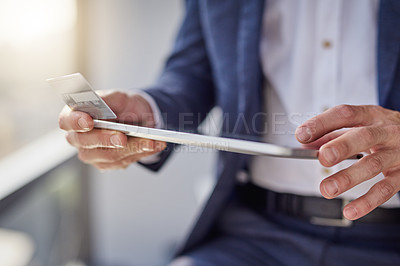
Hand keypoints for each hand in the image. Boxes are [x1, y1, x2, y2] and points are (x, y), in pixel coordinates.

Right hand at [59, 90, 165, 170]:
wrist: (137, 117)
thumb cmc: (121, 105)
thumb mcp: (117, 96)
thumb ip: (107, 99)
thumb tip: (102, 105)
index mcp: (74, 116)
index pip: (66, 121)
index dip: (76, 122)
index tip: (89, 121)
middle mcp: (78, 138)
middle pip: (86, 144)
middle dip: (107, 140)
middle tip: (122, 138)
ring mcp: (92, 153)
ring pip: (109, 156)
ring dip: (133, 148)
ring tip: (151, 141)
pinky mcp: (107, 164)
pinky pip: (123, 161)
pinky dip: (141, 152)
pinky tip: (155, 145)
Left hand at [295, 104, 399, 219]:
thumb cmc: (383, 131)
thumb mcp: (360, 125)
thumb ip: (331, 133)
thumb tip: (305, 144)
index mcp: (370, 115)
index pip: (344, 114)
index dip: (322, 123)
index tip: (301, 135)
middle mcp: (386, 131)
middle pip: (363, 137)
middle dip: (341, 147)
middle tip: (322, 157)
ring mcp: (397, 153)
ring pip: (373, 164)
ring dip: (348, 178)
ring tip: (327, 189)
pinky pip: (386, 189)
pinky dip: (367, 201)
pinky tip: (350, 211)